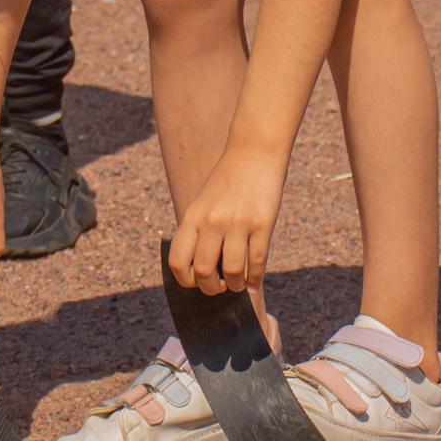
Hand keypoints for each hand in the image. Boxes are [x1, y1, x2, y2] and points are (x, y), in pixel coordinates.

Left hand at [166, 153, 283, 296]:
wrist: (254, 152)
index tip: (196, 281)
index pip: (178, 261)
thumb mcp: (203, 202)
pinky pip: (257, 262)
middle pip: (204, 272)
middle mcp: (212, 221)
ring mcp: (238, 223)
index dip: (185, 280)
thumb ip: (198, 231)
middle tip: (219, 286)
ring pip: (232, 272)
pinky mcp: (263, 224)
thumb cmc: (228, 180)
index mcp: (193, 216)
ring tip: (237, 283)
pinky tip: (253, 281)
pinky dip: (254, 278)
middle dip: (212, 288)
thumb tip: (201, 269)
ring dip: (235, 285)